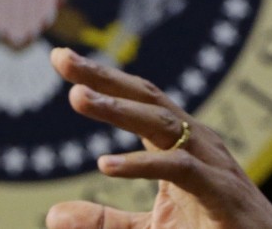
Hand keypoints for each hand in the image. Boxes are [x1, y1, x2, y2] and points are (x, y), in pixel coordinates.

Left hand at [46, 47, 271, 228]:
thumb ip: (104, 221)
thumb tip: (52, 213)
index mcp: (179, 144)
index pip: (137, 100)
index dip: (100, 78)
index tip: (60, 58)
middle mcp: (196, 142)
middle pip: (145, 99)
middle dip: (103, 77)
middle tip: (62, 59)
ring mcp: (211, 163)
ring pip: (160, 124)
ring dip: (117, 109)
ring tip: (78, 98)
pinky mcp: (219, 191)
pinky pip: (178, 169)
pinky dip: (141, 165)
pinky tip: (105, 165)